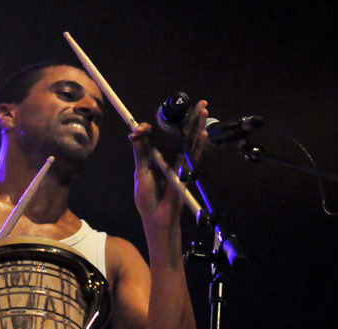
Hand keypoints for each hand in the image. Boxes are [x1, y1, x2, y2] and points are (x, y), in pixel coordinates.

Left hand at [129, 100, 207, 227]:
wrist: (157, 217)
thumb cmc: (146, 198)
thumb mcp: (140, 175)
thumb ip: (140, 154)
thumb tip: (133, 135)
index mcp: (151, 156)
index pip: (152, 136)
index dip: (147, 129)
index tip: (141, 128)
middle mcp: (166, 155)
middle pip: (175, 132)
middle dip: (185, 117)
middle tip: (194, 102)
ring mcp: (177, 163)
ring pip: (187, 140)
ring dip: (196, 125)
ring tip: (203, 109)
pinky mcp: (185, 172)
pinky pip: (193, 156)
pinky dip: (198, 145)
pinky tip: (203, 132)